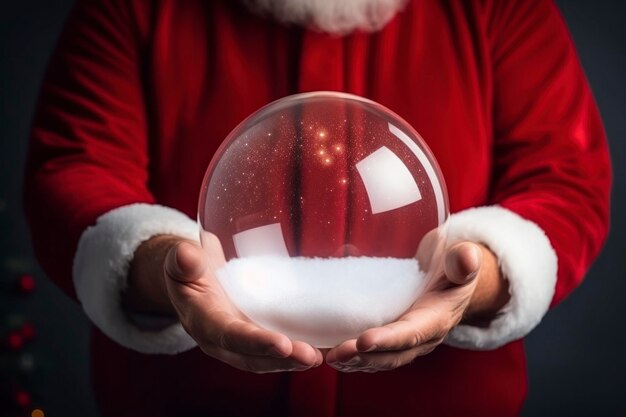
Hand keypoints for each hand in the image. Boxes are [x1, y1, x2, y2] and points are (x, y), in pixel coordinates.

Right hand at [124, 235, 322, 372]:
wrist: (191, 280)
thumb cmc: (187, 268)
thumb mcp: (181, 261)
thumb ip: (183, 261)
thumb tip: (187, 255)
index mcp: (203, 322)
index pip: (230, 335)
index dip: (255, 342)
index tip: (281, 344)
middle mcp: (222, 341)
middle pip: (253, 358)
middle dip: (282, 359)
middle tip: (311, 356)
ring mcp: (240, 343)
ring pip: (268, 360)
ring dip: (294, 360)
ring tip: (323, 356)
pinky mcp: (255, 337)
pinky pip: (277, 350)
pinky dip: (297, 351)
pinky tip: (323, 346)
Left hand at [325, 240, 509, 372]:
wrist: (452, 276)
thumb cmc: (454, 265)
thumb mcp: (462, 259)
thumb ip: (464, 260)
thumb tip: (466, 259)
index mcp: (438, 318)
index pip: (412, 333)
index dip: (389, 339)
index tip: (364, 341)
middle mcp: (422, 337)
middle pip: (392, 354)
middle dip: (364, 357)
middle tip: (336, 354)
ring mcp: (405, 341)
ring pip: (379, 358)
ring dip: (353, 361)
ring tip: (328, 358)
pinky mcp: (390, 338)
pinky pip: (370, 353)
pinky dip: (349, 356)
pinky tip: (325, 352)